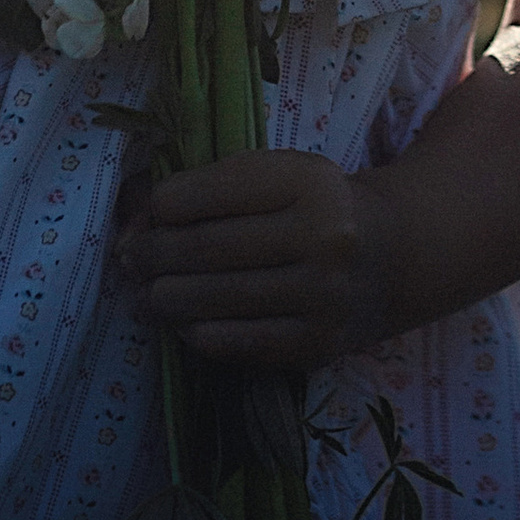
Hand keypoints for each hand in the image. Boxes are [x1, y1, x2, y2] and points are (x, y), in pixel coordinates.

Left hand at [119, 150, 395, 368]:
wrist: (390, 258)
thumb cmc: (315, 208)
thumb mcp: (277, 175)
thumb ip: (210, 187)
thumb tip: (133, 214)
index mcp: (310, 181)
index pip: (215, 192)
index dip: (164, 205)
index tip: (144, 214)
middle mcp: (323, 237)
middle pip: (209, 248)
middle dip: (154, 255)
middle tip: (129, 260)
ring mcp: (323, 296)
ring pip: (217, 300)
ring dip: (165, 299)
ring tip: (145, 295)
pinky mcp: (317, 344)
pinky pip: (237, 343)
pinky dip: (197, 334)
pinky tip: (183, 323)